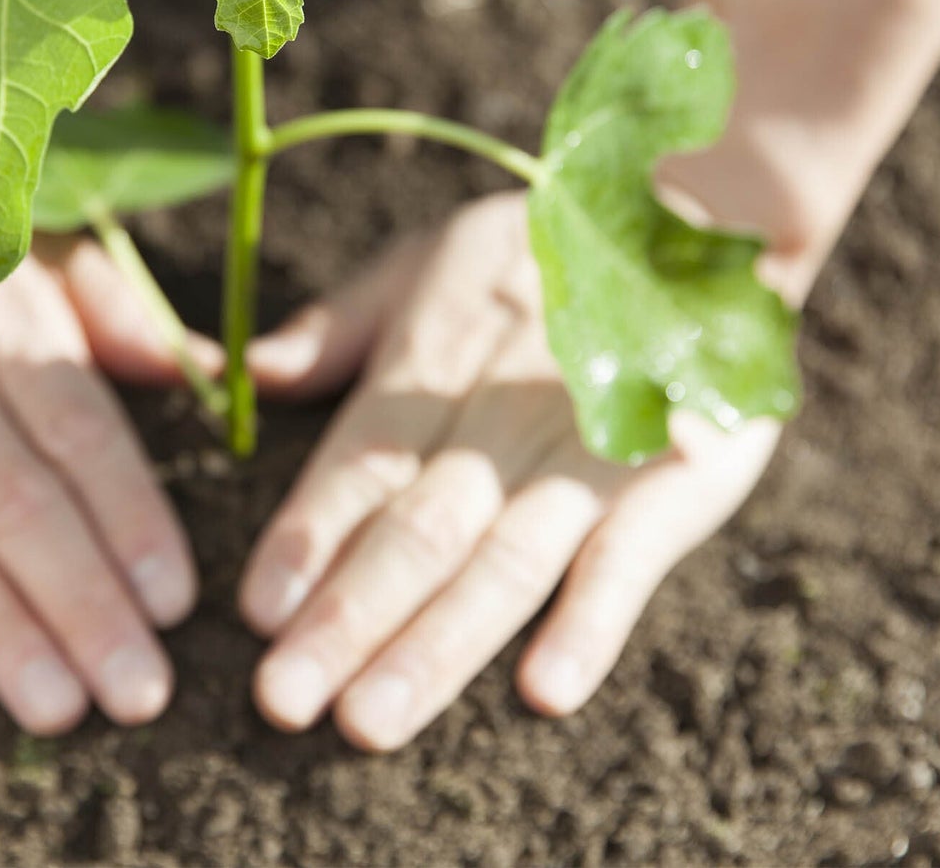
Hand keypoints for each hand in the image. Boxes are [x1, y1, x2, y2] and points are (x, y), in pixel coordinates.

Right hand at [0, 184, 200, 733]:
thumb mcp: (25, 268)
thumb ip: (117, 323)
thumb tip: (215, 372)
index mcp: (10, 331)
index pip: (85, 436)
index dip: (133, 519)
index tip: (176, 604)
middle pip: (21, 500)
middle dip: (85, 601)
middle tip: (137, 691)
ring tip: (53, 705)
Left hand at [239, 191, 786, 751]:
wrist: (695, 222)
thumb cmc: (534, 253)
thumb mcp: (426, 260)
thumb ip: (338, 326)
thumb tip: (244, 372)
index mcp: (433, 360)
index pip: (360, 460)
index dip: (309, 533)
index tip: (255, 610)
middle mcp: (499, 416)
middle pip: (418, 527)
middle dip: (348, 616)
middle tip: (282, 699)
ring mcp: (588, 455)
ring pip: (502, 561)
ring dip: (438, 643)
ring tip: (372, 718)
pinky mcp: (673, 481)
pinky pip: (630, 557)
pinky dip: (592, 621)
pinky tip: (546, 690)